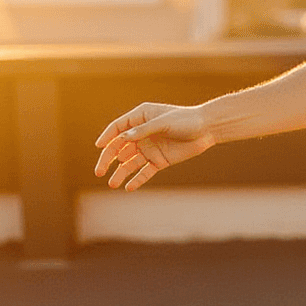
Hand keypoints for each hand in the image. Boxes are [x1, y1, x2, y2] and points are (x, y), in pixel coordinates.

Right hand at [92, 102, 215, 190]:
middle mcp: (142, 134)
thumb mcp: (164, 122)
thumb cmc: (186, 120)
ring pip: (130, 162)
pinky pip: (145, 171)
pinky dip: (137, 179)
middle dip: (108, 159)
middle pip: (119, 148)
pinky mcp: (159, 160)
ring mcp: (150, 148)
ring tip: (112, 184)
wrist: (207, 129)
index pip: (118, 128)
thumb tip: (122, 139)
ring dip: (120, 173)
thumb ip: (143, 130)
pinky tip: (129, 187)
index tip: (98, 147)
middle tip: (99, 172)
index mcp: (140, 118)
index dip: (107, 137)